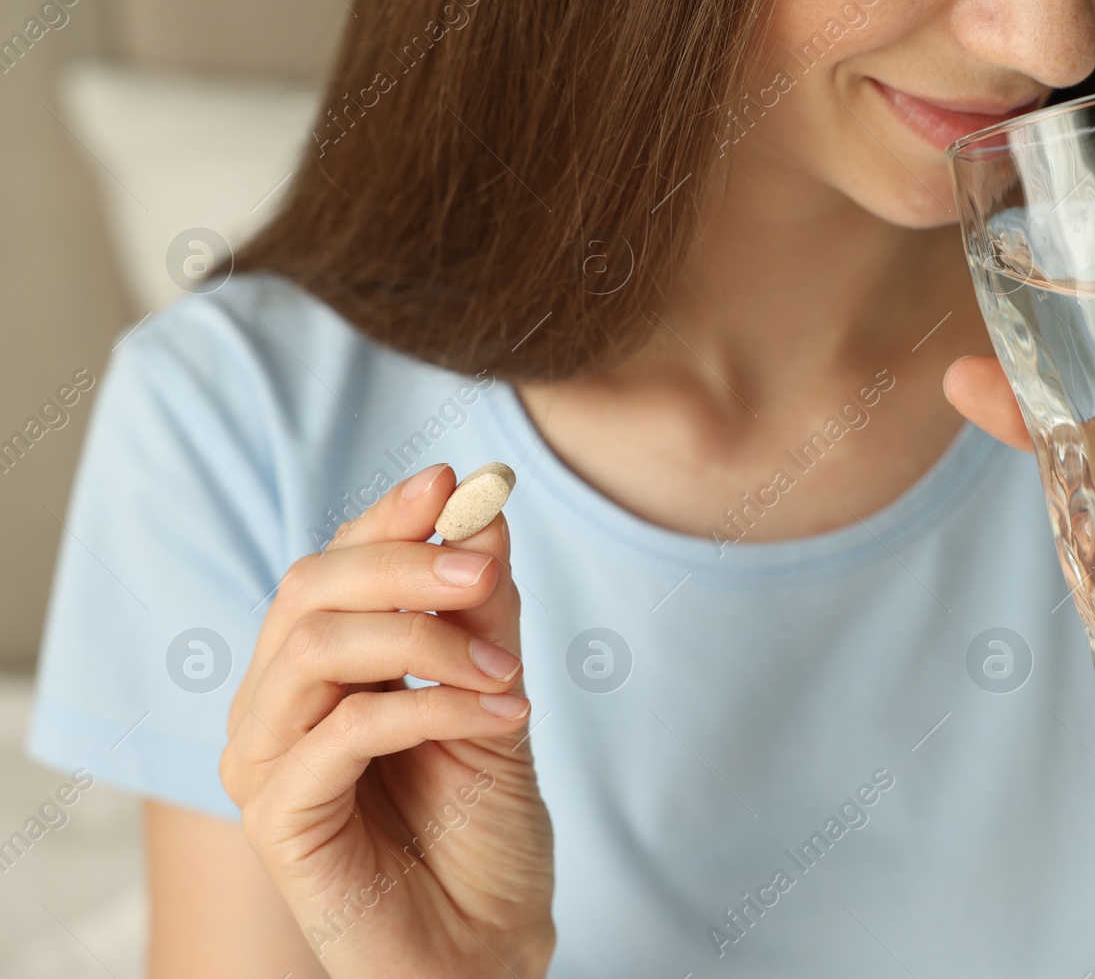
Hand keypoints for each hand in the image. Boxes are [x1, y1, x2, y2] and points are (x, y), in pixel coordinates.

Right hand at [220, 463, 554, 976]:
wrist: (487, 941)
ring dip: (424, 638)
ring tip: (508, 668)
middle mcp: (279, 705)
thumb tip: (482, 511)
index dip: (389, 516)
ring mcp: (268, 760)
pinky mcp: (278, 818)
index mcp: (321, 669)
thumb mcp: (496, 696)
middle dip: (404, 561)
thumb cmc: (483, 829)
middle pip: (310, 588)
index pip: (336, 564)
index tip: (458, 481)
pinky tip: (498, 714)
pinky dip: (430, 707)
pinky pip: (344, 731)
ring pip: (314, 647)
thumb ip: (483, 613)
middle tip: (488, 568)